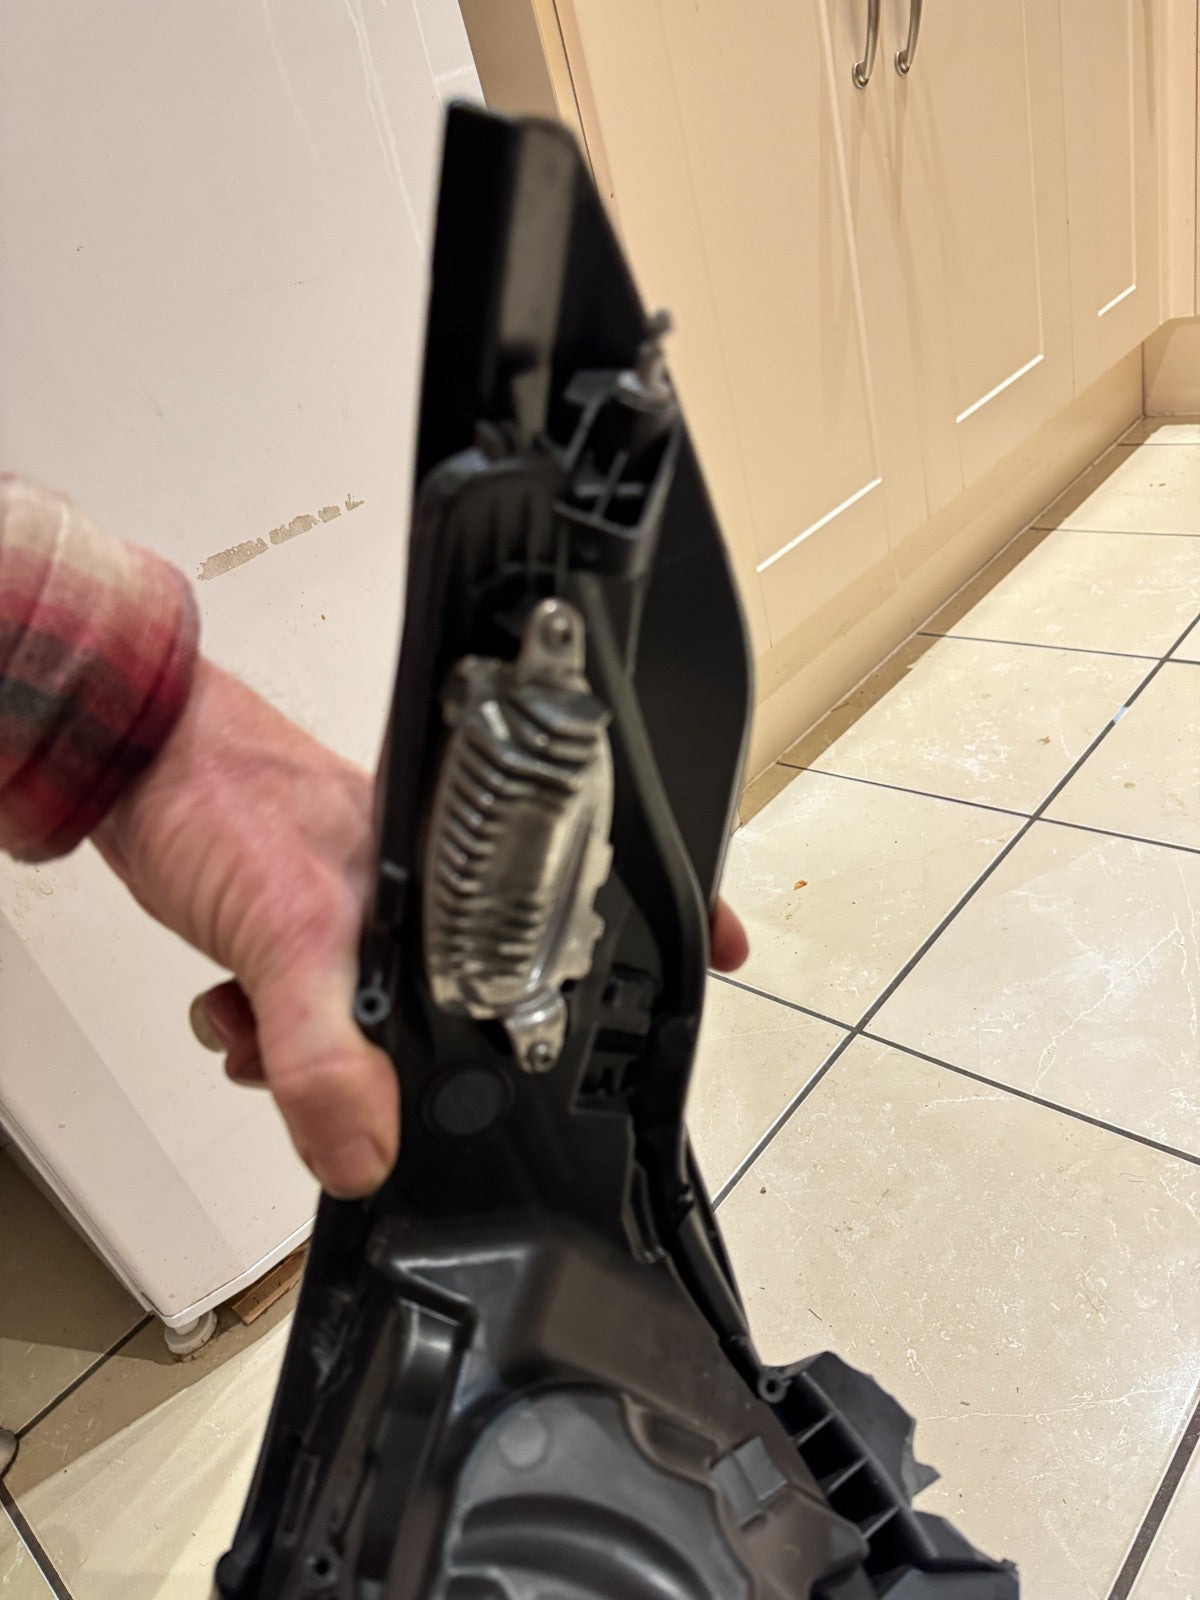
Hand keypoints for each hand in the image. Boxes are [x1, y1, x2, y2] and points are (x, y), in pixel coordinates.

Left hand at [96, 659, 747, 1197]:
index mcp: (462, 870)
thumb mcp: (283, 934)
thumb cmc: (222, 796)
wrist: (127, 770)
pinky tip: (238, 1016)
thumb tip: (368, 1152)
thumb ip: (325, 1053)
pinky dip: (277, 1041)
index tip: (727, 952)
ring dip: (325, 1059)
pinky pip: (324, 1019)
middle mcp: (434, 892)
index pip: (588, 892)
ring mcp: (376, 914)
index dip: (666, 926)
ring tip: (268, 1026)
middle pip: (483, 992)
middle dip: (428, 1058)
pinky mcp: (315, 934)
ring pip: (390, 1021)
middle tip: (373, 1074)